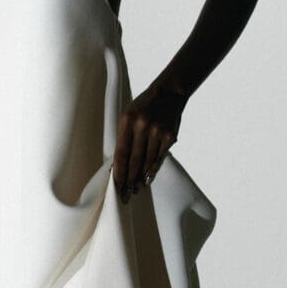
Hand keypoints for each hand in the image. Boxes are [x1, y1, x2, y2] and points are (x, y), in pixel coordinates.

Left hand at [112, 85, 186, 202]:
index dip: (119, 171)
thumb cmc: (144, 106)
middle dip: (129, 179)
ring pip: (147, 162)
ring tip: (135, 189)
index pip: (121, 152)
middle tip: (125, 194)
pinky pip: (159, 158)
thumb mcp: (128, 115)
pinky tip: (148, 178)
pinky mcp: (170, 137)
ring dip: (140, 177)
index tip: (116, 184)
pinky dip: (153, 169)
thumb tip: (120, 162)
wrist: (168, 93)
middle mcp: (143, 126)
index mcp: (127, 121)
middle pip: (134, 160)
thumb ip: (124, 136)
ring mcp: (158, 132)